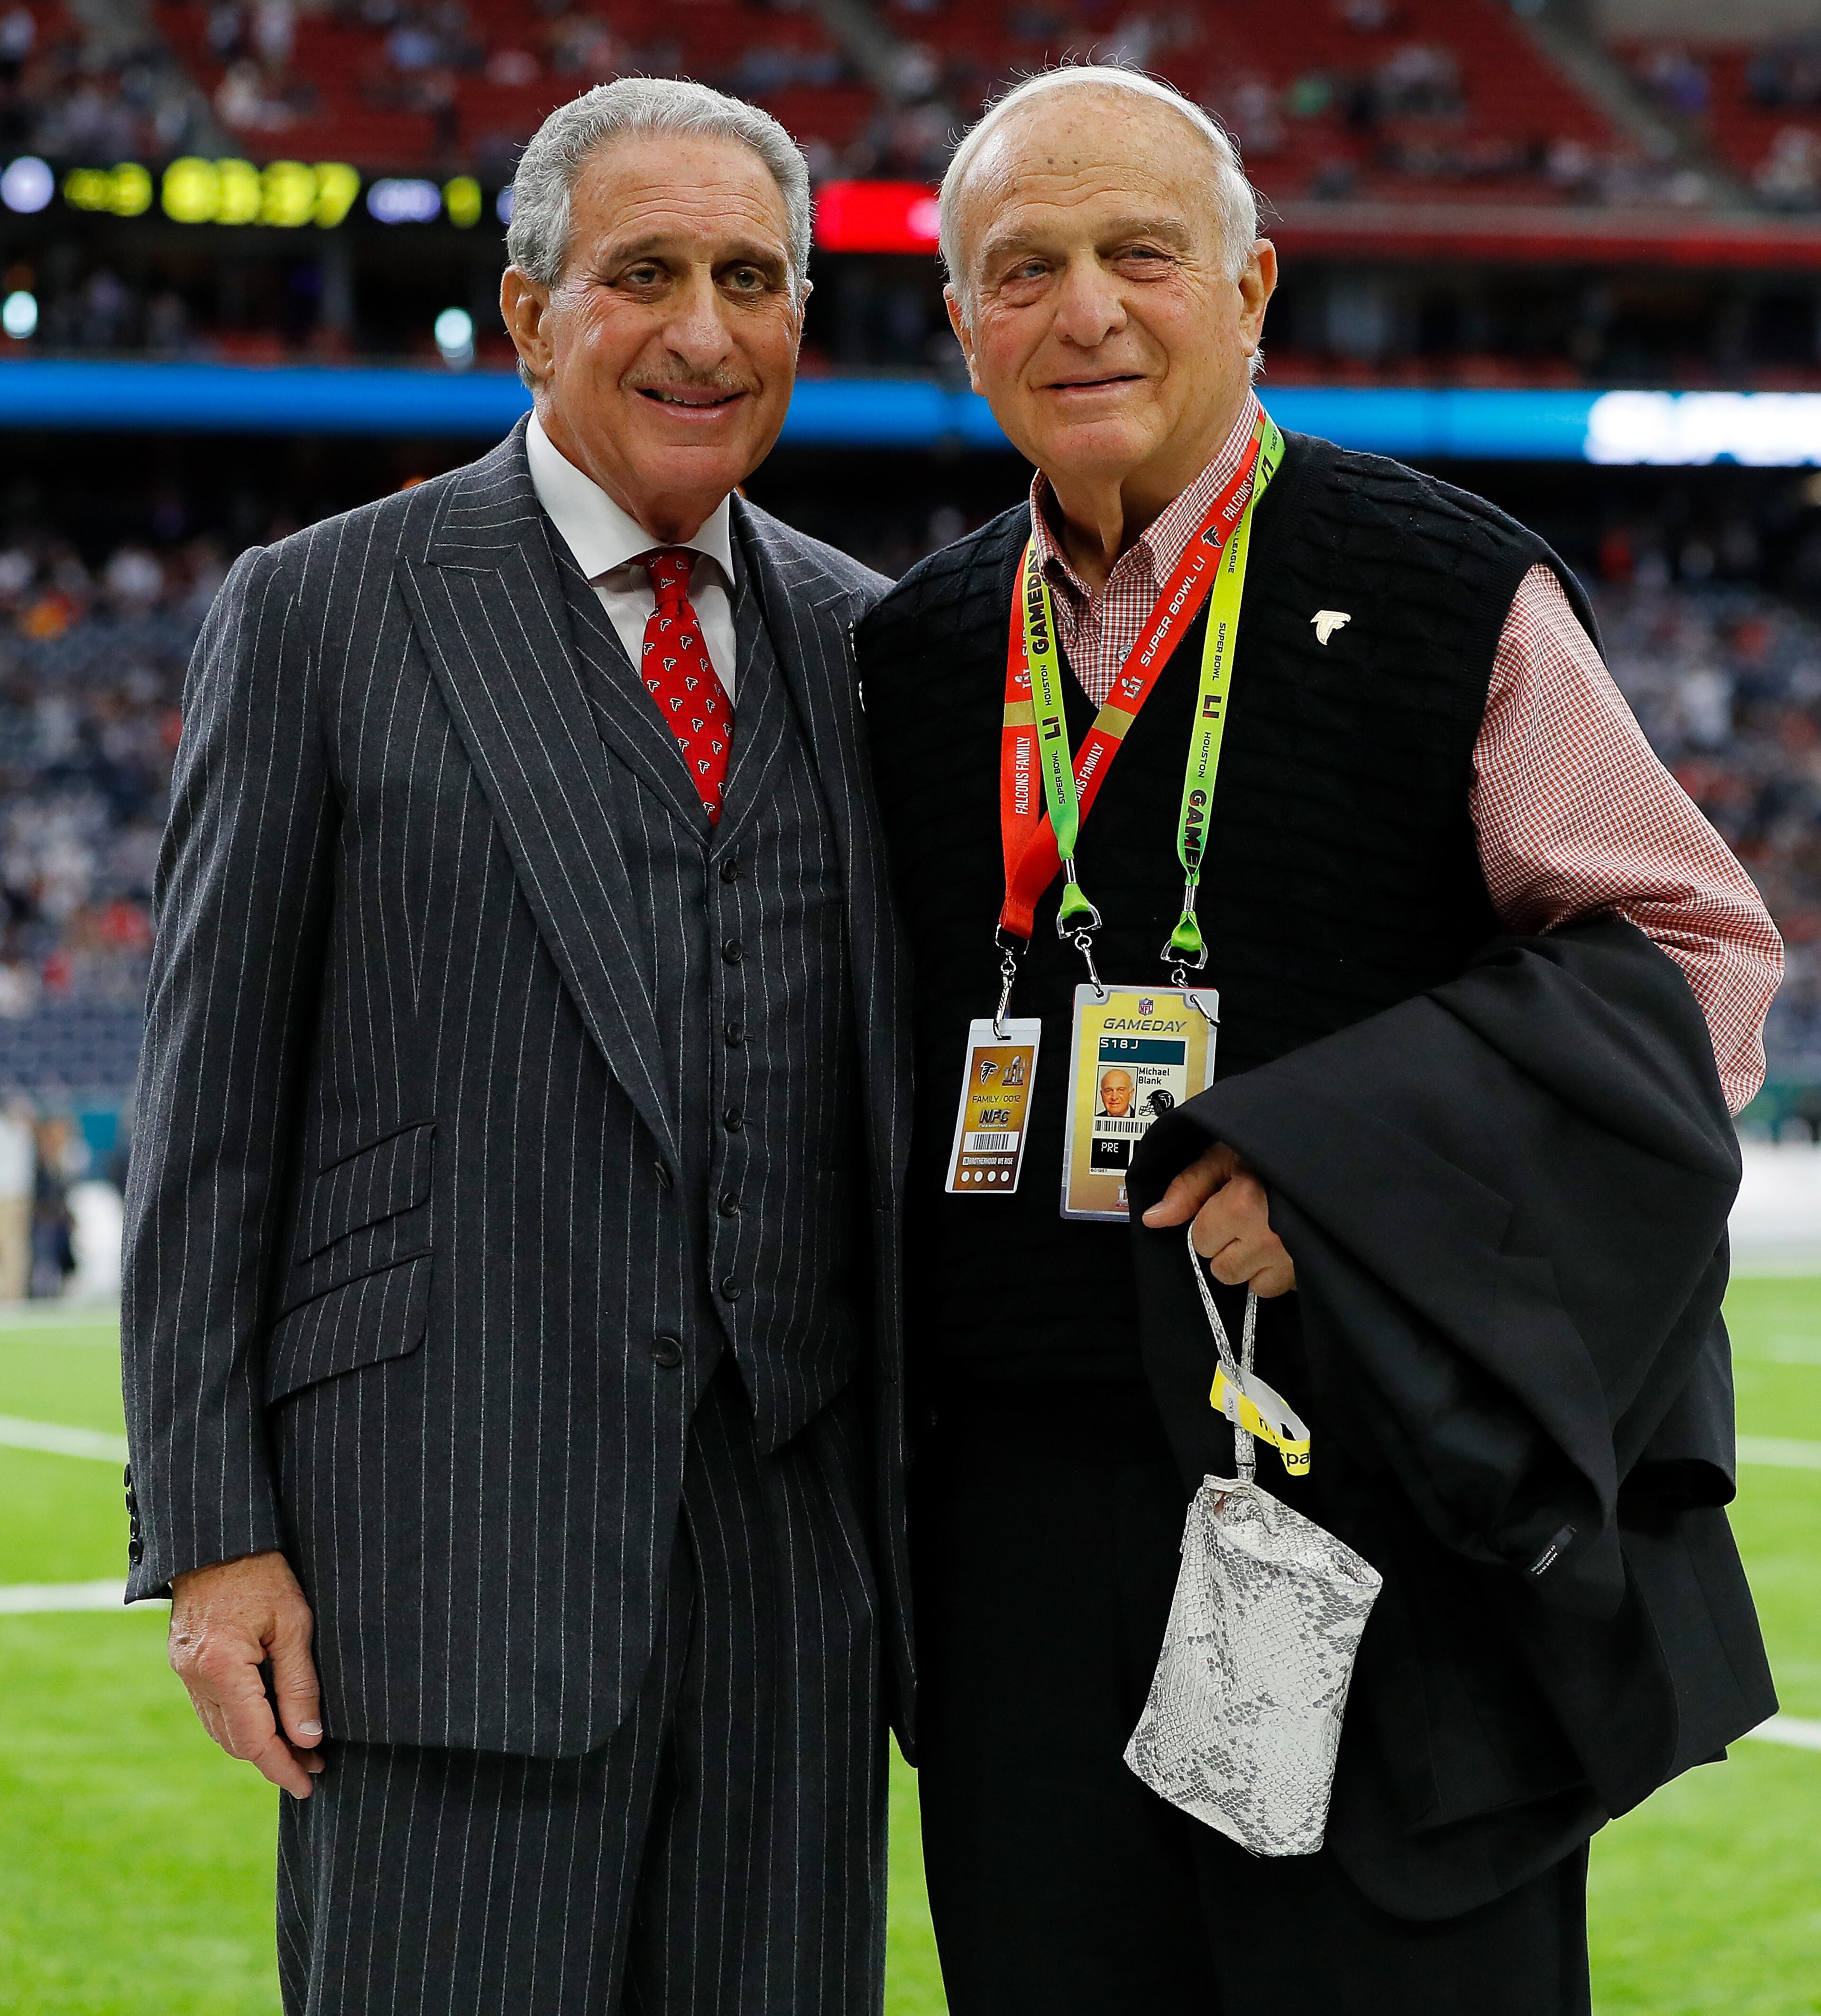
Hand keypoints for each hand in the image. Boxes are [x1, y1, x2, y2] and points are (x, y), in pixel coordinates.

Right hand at [168, 1550, 324, 1797]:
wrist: (219, 1538)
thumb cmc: (264, 1572)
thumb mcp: (294, 1623)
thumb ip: (300, 1684)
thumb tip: (309, 1738)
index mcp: (221, 1667)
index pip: (254, 1739)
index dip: (283, 1766)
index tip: (310, 1783)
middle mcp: (195, 1676)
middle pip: (235, 1740)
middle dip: (275, 1758)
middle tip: (315, 1764)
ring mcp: (184, 1671)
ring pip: (221, 1729)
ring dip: (257, 1743)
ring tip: (300, 1747)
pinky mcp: (185, 1662)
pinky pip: (212, 1708)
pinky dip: (241, 1721)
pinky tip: (271, 1719)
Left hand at [1141, 1140, 1296, 1297]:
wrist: (1328, 1158)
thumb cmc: (1272, 1151)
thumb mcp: (1225, 1155)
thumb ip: (1188, 1187)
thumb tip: (1153, 1219)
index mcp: (1243, 1204)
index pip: (1201, 1240)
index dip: (1209, 1223)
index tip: (1227, 1206)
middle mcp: (1267, 1238)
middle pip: (1223, 1269)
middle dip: (1227, 1248)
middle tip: (1247, 1220)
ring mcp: (1292, 1259)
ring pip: (1249, 1284)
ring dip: (1250, 1265)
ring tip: (1264, 1234)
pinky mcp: (1310, 1273)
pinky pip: (1277, 1289)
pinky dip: (1274, 1273)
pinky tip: (1281, 1249)